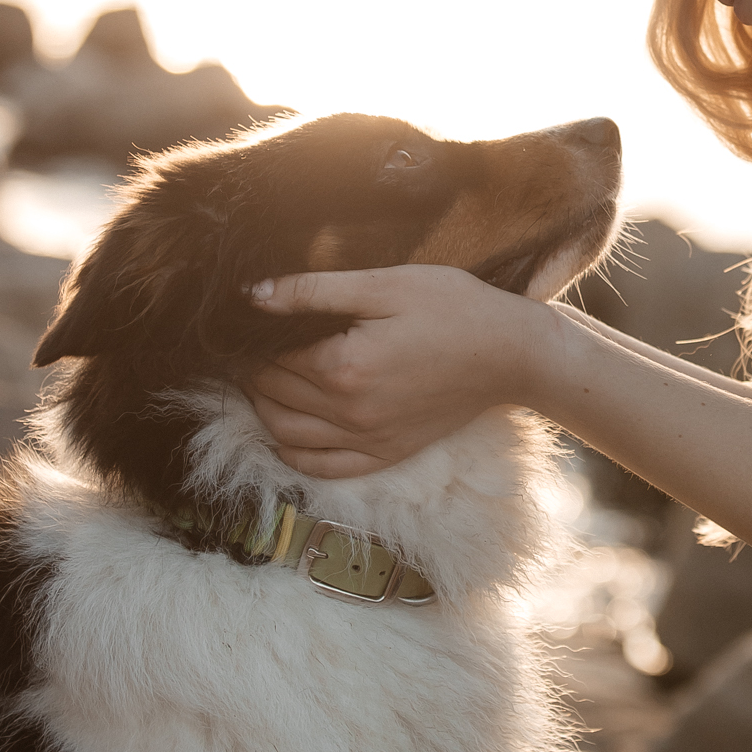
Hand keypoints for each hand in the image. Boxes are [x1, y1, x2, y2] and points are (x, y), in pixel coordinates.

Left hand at [247, 264, 553, 476]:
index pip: (270, 362)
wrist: (513, 354)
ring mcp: (369, 439)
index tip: (238, 328)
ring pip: (288, 437)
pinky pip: (324, 467)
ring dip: (263, 412)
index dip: (248, 344)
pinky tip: (285, 433)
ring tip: (258, 384)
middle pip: (273, 398)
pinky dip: (294, 453)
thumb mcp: (385, 284)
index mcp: (344, 367)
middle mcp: (350, 413)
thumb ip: (314, 290)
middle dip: (250, 375)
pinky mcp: (388, 453)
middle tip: (242, 350)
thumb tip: (252, 296)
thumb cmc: (454, 307)